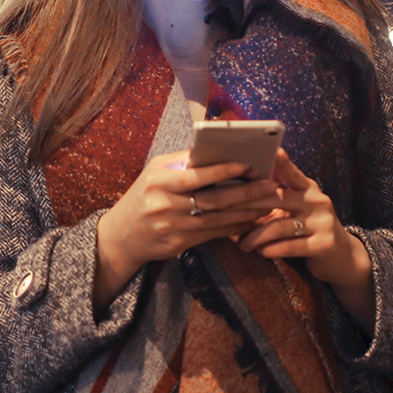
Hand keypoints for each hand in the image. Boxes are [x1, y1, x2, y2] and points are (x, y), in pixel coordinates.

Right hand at [93, 151, 278, 308]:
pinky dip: (234, 227)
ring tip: (269, 204)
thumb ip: (182, 162)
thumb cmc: (143, 196)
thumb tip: (215, 148)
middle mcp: (164, 204)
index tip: (247, 166)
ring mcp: (172, 226)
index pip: (195, 175)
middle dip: (245, 193)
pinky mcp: (179, 244)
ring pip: (217, 219)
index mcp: (158, 181)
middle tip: (271, 186)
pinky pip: (213, 234)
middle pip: (212, 199)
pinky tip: (251, 220)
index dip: (222, 171)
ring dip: (246, 212)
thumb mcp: (154, 172)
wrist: (121, 235)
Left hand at [238, 149, 374, 329]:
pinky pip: (290, 246)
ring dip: (256, 237)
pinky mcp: (324, 244)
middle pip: (277, 199)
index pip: (293, 174)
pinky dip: (272, 250)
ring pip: (279, 227)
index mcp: (309, 190)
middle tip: (226, 211)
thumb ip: (278, 200)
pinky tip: (261, 252)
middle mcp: (318, 202)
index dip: (284, 163)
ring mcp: (323, 223)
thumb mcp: (298, 210)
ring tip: (243, 245)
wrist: (341, 257)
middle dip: (248, 205)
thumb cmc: (309, 229)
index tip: (274, 151)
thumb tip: (240, 194)